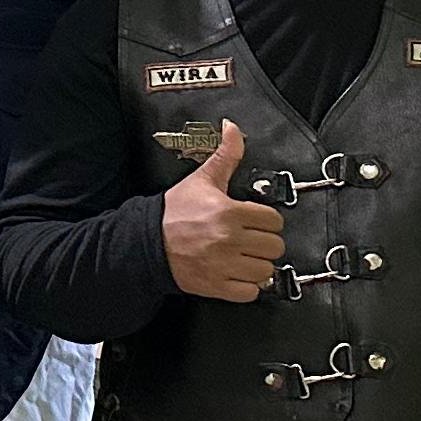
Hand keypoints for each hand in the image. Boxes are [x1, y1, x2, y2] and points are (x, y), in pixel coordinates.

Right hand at [162, 121, 285, 301]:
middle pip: (275, 246)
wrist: (145, 243)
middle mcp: (229, 240)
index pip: (274, 220)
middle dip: (264, 242)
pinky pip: (251, 292)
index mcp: (229, 212)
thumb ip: (225, 155)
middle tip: (249, 239)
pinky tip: (236, 274)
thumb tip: (233, 127)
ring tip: (243, 257)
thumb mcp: (201, 180)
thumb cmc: (174, 213)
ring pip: (266, 270)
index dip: (265, 220)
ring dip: (258, 265)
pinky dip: (247, 286)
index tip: (254, 221)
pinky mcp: (217, 286)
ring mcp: (223, 266)